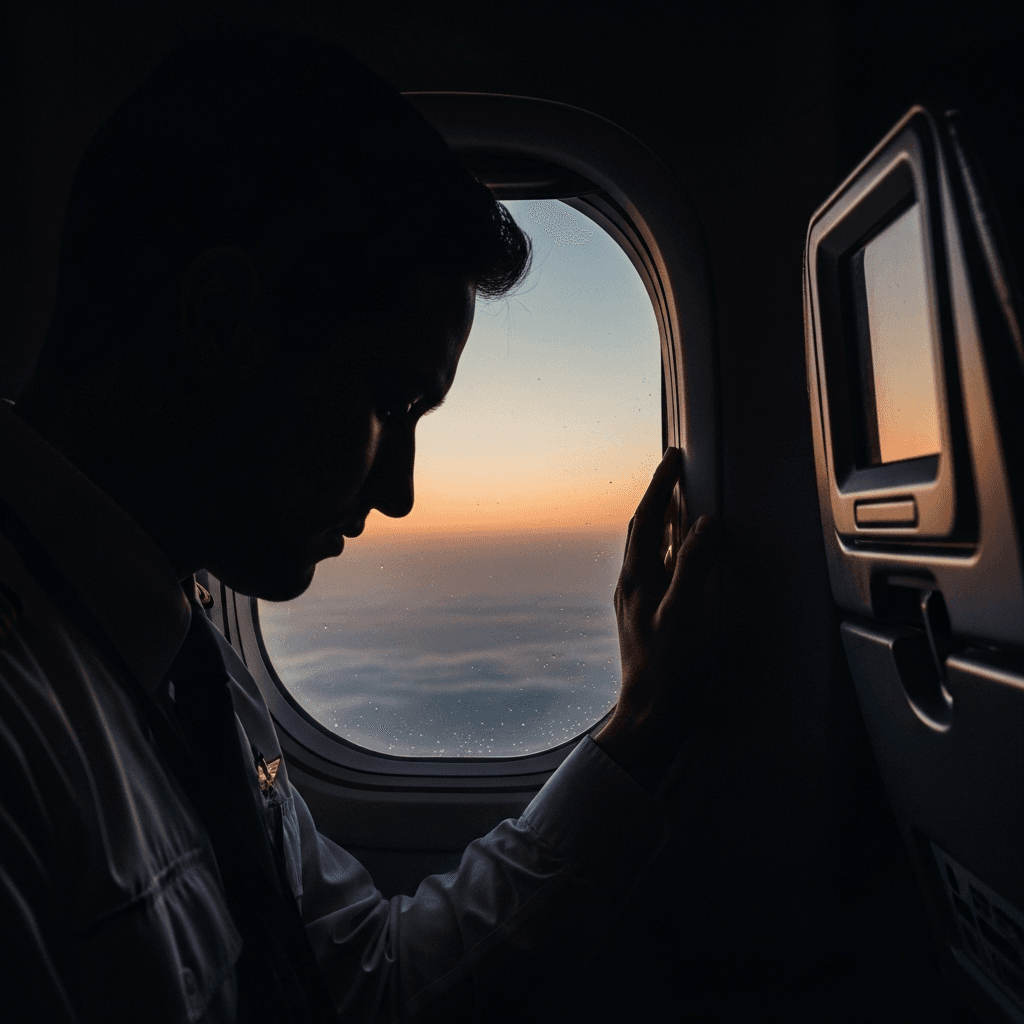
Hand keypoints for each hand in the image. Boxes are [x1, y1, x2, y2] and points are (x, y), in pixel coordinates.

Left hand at [593, 447, 719, 792]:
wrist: (648, 710)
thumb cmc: (667, 666)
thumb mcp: (684, 613)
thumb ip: (693, 566)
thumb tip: (704, 523)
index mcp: (636, 577)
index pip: (647, 517)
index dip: (660, 485)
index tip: (672, 459)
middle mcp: (630, 583)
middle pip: (642, 528)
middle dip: (658, 497)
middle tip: (674, 472)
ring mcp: (634, 600)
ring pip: (646, 548)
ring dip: (661, 522)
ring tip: (677, 504)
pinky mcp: (642, 615)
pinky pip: (653, 568)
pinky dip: (666, 549)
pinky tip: (676, 557)